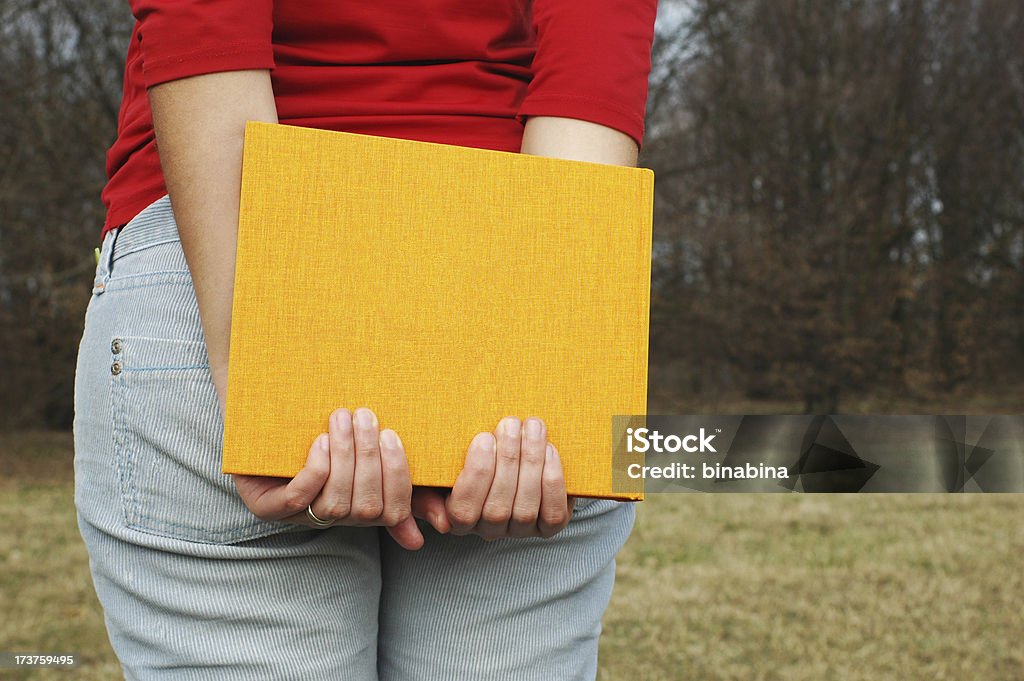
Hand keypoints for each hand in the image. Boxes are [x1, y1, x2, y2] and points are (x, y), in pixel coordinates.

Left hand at [231, 407, 423, 549]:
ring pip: (332, 502)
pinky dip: (314, 473)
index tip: (393, 436)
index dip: (397, 477)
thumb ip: (405, 482)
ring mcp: (298, 516)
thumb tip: (444, 523)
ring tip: (342, 418)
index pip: (392, 510)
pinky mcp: (266, 507)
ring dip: (342, 458)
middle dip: (368, 460)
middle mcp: (332, 518)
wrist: (266, 416)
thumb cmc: (325, 433)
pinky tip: (320, 443)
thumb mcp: (370, 454)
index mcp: (359, 509)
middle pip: (363, 507)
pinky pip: (296, 501)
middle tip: (365, 416)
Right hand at [410, 417, 575, 539]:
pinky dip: (552, 482)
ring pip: (525, 508)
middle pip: (497, 507)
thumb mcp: (440, 471)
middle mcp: (488, 530)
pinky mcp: (548, 526)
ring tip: (532, 427)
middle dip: (507, 460)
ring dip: (531, 463)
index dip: (476, 474)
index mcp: (457, 518)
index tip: (483, 437)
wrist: (509, 456)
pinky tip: (549, 450)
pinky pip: (552, 514)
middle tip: (510, 423)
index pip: (464, 509)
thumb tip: (441, 521)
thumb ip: (428, 491)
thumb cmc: (468, 458)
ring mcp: (519, 530)